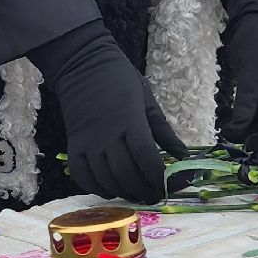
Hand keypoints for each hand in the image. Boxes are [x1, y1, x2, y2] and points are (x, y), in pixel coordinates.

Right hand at [32, 21, 186, 202]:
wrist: (82, 64)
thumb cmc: (120, 78)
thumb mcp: (148, 100)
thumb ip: (164, 131)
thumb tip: (184, 156)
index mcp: (130, 121)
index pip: (147, 159)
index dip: (160, 178)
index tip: (171, 185)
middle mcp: (107, 135)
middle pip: (128, 174)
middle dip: (145, 190)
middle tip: (156, 194)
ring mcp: (88, 143)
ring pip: (106, 180)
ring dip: (125, 192)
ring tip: (138, 192)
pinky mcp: (73, 146)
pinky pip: (82, 176)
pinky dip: (97, 188)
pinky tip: (111, 189)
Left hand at [221, 0, 257, 143]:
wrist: (255, 22)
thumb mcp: (252, 78)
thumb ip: (245, 107)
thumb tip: (234, 135)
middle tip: (235, 155)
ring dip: (244, 136)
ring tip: (225, 141)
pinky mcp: (255, 99)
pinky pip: (248, 118)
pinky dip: (238, 124)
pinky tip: (224, 128)